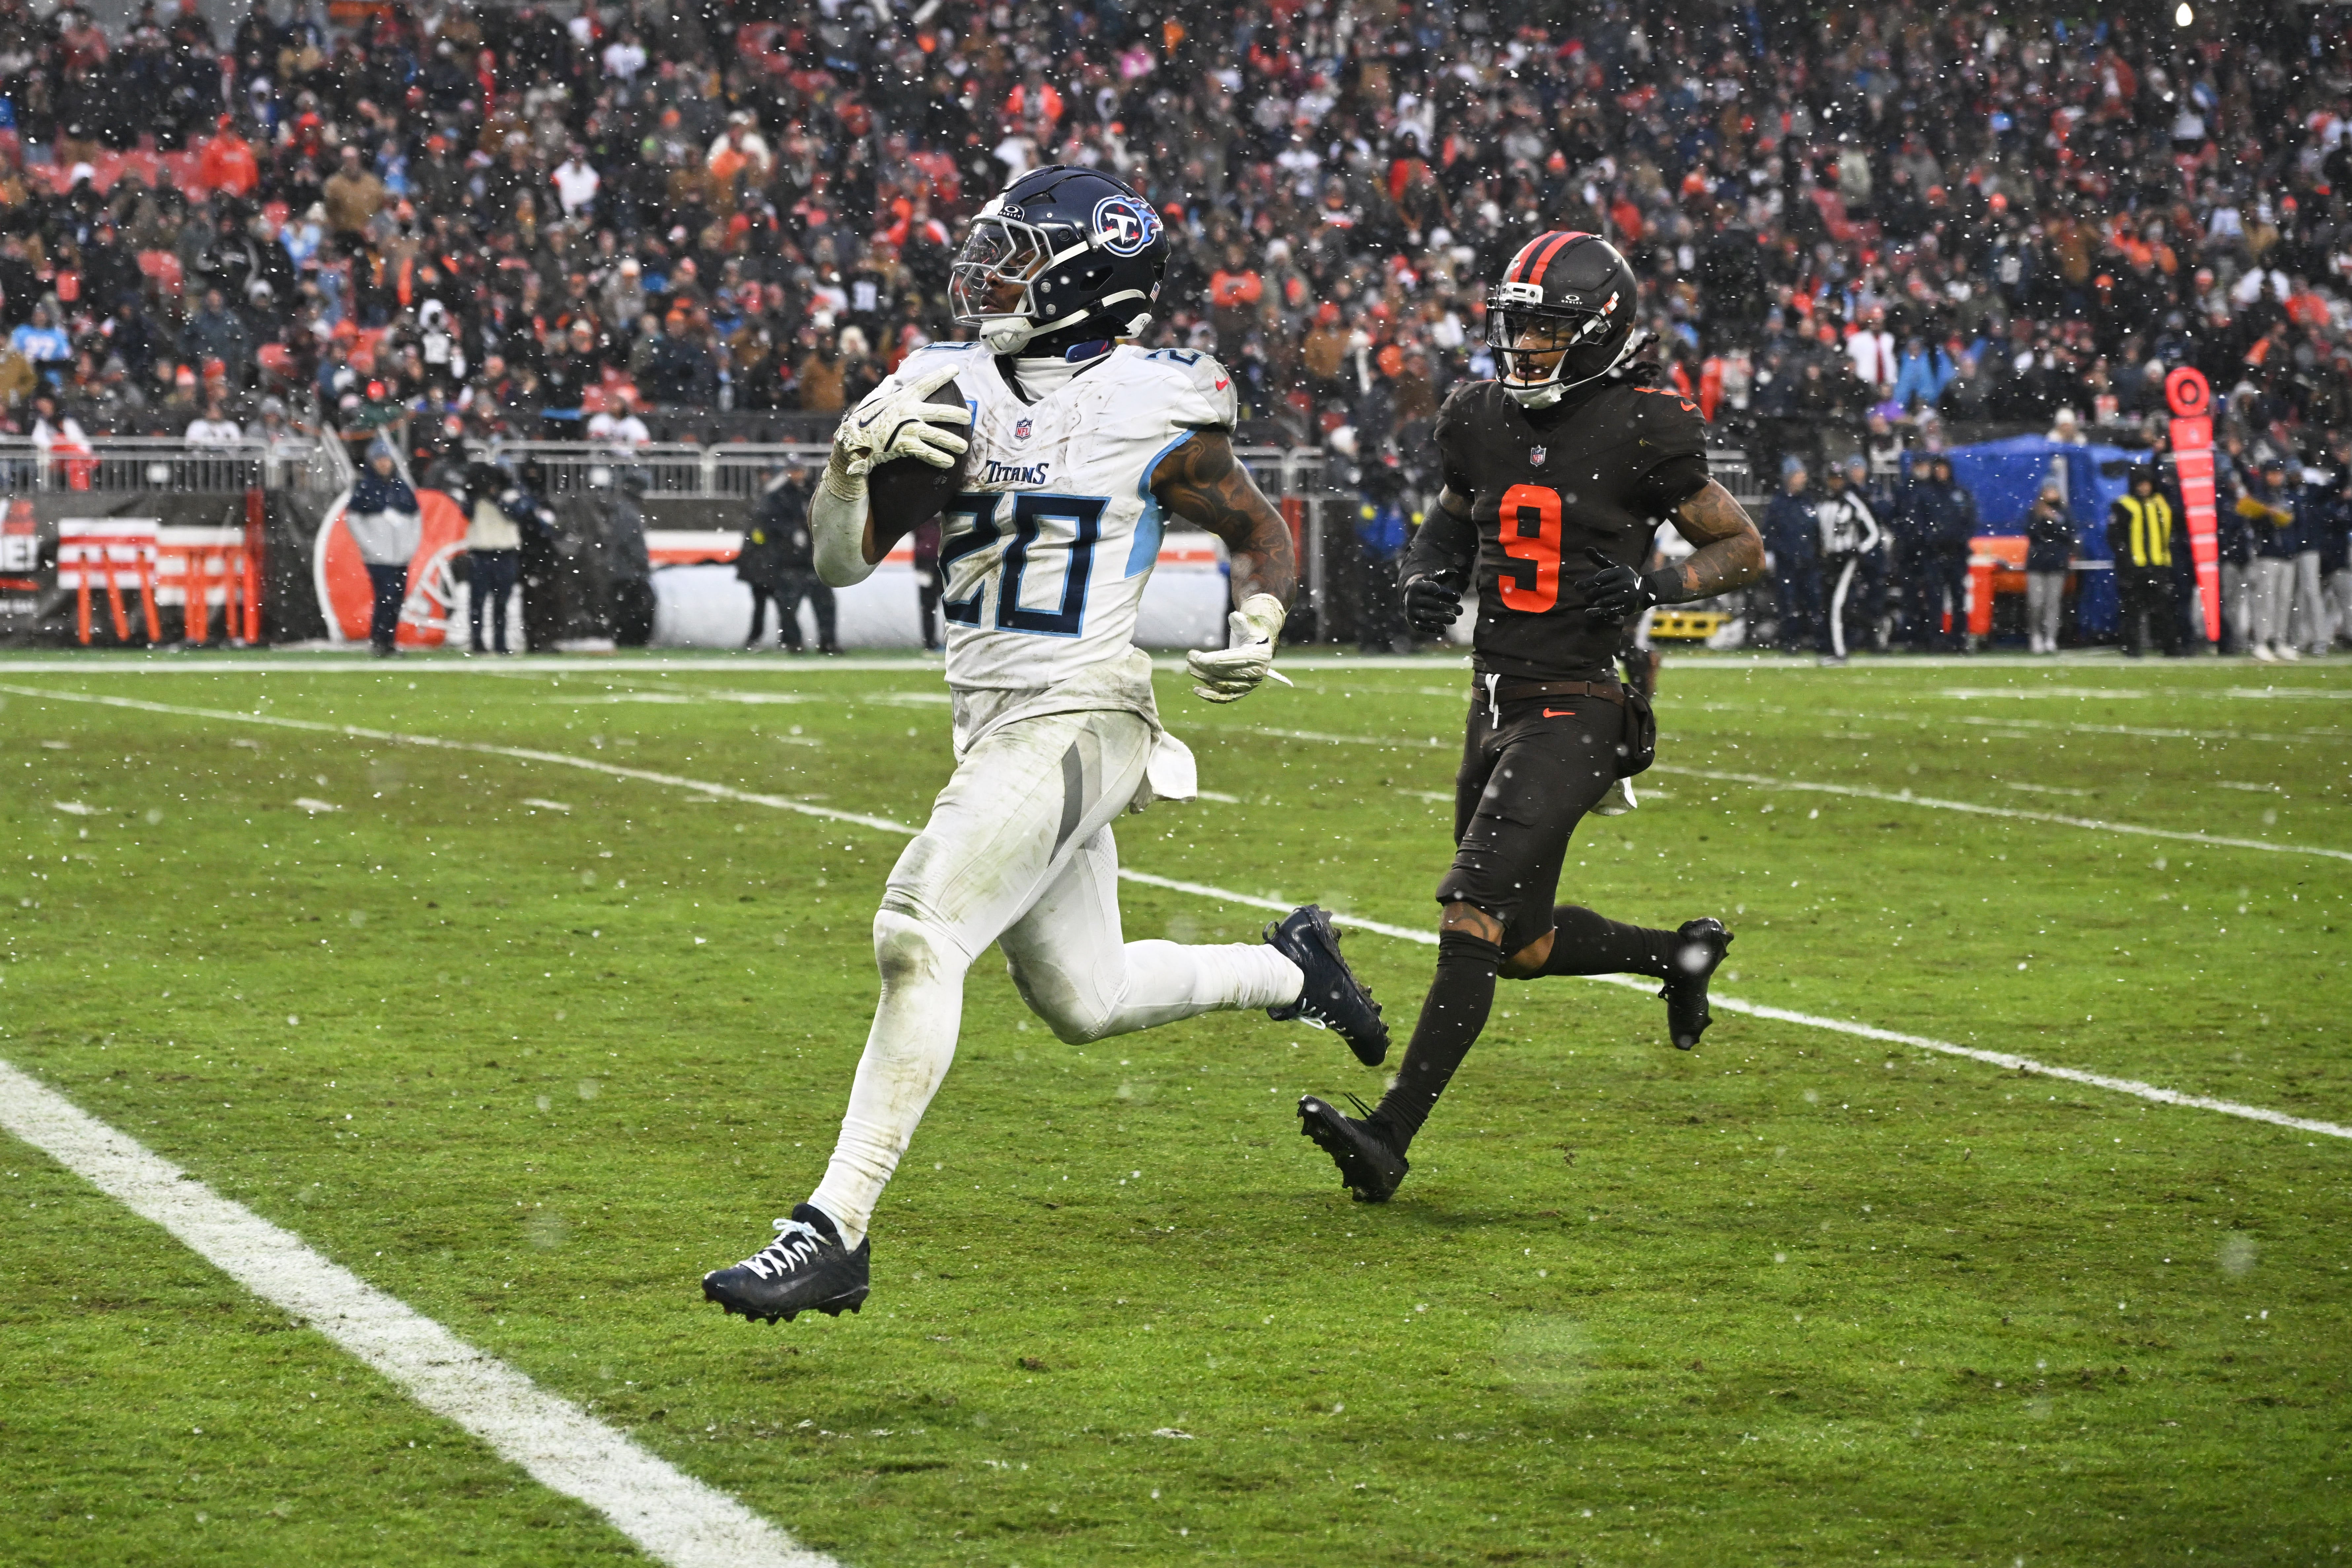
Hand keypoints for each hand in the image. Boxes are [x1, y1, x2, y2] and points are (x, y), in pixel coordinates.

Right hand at [831, 362, 971, 478]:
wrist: (854, 440)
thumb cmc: (866, 419)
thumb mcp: (877, 399)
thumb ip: (888, 388)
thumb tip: (894, 377)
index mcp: (904, 397)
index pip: (926, 383)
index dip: (942, 375)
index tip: (955, 369)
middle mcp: (909, 411)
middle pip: (940, 412)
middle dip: (957, 414)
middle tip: (969, 417)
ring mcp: (908, 429)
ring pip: (938, 435)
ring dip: (953, 442)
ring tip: (964, 447)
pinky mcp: (905, 445)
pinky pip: (927, 453)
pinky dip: (939, 458)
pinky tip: (949, 463)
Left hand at [1187, 592, 1289, 702]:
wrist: (1259, 644)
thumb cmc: (1251, 631)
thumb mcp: (1248, 624)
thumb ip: (1241, 622)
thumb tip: (1235, 616)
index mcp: (1259, 655)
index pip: (1231, 660)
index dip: (1210, 660)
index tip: (1194, 656)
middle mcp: (1257, 672)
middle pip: (1225, 674)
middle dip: (1204, 668)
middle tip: (1189, 659)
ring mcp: (1251, 684)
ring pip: (1223, 685)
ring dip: (1204, 678)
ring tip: (1190, 668)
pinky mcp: (1243, 691)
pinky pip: (1226, 697)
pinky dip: (1211, 696)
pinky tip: (1196, 690)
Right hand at [1402, 572, 1463, 634]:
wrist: (1410, 597)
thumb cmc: (1426, 588)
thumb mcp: (1431, 580)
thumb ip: (1442, 576)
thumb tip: (1454, 572)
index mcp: (1416, 586)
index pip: (1433, 589)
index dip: (1447, 593)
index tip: (1459, 596)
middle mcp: (1411, 598)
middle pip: (1431, 602)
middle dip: (1447, 606)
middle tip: (1461, 610)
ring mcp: (1410, 610)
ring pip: (1427, 615)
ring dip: (1441, 618)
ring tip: (1454, 619)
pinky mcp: (1411, 621)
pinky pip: (1422, 626)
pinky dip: (1433, 628)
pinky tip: (1444, 629)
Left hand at [1576, 547, 1679, 624]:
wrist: (1644, 591)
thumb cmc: (1622, 577)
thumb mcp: (1613, 567)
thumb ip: (1599, 559)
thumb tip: (1586, 548)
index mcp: (1621, 571)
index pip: (1602, 576)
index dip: (1589, 582)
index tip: (1578, 586)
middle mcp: (1625, 582)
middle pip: (1602, 590)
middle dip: (1590, 594)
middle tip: (1585, 596)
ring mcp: (1627, 595)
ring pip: (1605, 600)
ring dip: (1594, 602)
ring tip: (1590, 601)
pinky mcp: (1627, 607)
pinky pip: (1610, 610)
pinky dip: (1598, 612)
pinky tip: (1589, 612)